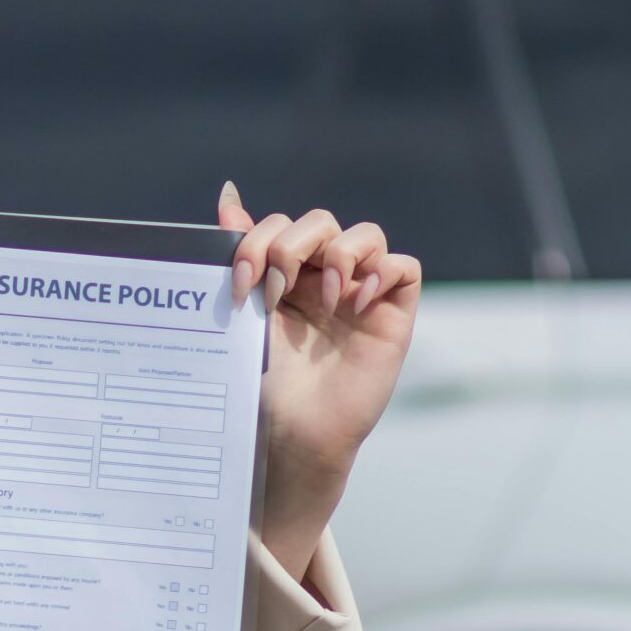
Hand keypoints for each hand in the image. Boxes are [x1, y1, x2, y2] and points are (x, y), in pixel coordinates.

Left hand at [219, 180, 420, 582]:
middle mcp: (321, 278)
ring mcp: (359, 293)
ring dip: (338, 253)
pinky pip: (403, 266)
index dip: (257, 241)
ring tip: (322, 296)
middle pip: (318, 222)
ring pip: (364, 234)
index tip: (239, 283)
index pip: (279, 226)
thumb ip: (239, 256)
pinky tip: (356, 299)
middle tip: (273, 289)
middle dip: (290, 245)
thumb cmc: (264, 384)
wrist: (291, 434)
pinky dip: (382, 270)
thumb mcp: (242, 316)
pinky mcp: (391, 312)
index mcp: (281, 276)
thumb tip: (227, 195)